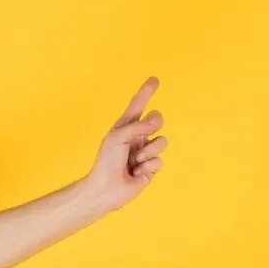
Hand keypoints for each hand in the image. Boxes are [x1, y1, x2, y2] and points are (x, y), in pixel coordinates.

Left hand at [85, 76, 166, 212]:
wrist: (106, 188)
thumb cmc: (106, 161)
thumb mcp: (118, 137)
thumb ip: (138, 126)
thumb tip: (157, 121)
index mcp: (126, 126)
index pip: (138, 105)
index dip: (146, 92)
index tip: (154, 79)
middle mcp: (137, 136)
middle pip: (157, 120)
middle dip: (153, 125)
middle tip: (142, 136)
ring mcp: (145, 151)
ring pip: (162, 142)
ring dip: (147, 153)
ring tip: (133, 162)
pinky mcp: (151, 167)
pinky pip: (159, 160)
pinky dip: (147, 167)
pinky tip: (136, 173)